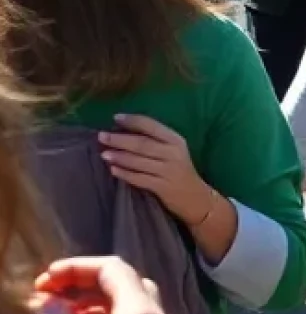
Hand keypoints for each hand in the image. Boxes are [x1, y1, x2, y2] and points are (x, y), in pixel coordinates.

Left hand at [98, 115, 216, 227]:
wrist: (195, 196)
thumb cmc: (179, 169)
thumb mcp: (174, 150)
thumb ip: (156, 141)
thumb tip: (126, 131)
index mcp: (176, 139)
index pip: (152, 126)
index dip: (133, 121)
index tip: (115, 117)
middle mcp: (172, 153)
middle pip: (143, 144)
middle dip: (121, 139)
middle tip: (102, 136)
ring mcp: (167, 170)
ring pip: (139, 162)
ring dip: (120, 157)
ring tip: (104, 153)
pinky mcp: (162, 187)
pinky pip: (139, 179)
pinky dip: (125, 174)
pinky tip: (113, 170)